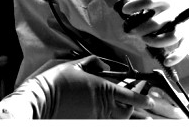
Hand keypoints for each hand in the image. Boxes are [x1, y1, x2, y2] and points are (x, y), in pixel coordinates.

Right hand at [0, 56, 154, 118]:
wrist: (38, 100)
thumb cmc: (55, 81)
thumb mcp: (76, 65)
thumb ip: (94, 63)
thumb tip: (104, 66)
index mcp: (103, 88)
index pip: (131, 96)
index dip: (143, 99)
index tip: (150, 101)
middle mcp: (102, 105)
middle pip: (127, 111)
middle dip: (133, 107)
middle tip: (133, 101)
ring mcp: (94, 117)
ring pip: (116, 119)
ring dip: (122, 114)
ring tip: (123, 109)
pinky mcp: (85, 124)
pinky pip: (103, 122)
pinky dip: (108, 118)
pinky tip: (104, 112)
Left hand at [121, 0, 188, 66]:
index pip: (150, 0)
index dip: (136, 5)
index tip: (124, 10)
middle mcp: (175, 10)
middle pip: (156, 22)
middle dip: (141, 29)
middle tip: (130, 30)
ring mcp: (183, 24)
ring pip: (169, 37)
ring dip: (155, 42)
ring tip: (145, 41)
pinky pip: (184, 48)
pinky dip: (176, 57)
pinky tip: (166, 61)